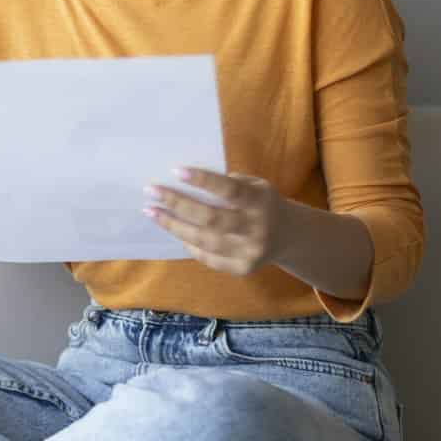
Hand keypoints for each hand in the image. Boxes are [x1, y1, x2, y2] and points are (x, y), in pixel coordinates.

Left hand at [145, 167, 289, 276]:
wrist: (289, 236)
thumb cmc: (262, 203)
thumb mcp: (255, 185)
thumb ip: (229, 184)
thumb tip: (186, 181)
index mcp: (261, 202)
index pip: (229, 190)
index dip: (203, 180)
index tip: (176, 171)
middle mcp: (257, 229)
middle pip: (211, 218)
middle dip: (177, 204)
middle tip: (151, 192)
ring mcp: (249, 252)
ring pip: (204, 241)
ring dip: (174, 226)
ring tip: (152, 212)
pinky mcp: (241, 269)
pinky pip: (208, 257)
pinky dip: (189, 244)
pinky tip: (175, 230)